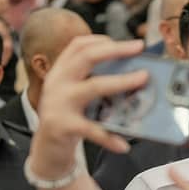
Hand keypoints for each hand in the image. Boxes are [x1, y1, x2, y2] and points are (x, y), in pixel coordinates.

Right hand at [30, 35, 145, 179]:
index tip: (126, 42)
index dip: (102, 40)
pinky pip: (91, 130)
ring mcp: (59, 103)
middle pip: (86, 57)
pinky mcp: (63, 126)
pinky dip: (109, 138)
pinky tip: (122, 145)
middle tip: (138, 47)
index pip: (78, 46)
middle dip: (115, 50)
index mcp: (60, 72)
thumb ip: (93, 83)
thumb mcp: (74, 96)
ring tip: (143, 79)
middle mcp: (57, 83)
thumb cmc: (67, 119)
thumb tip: (131, 74)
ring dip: (122, 81)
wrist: (46, 150)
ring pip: (94, 86)